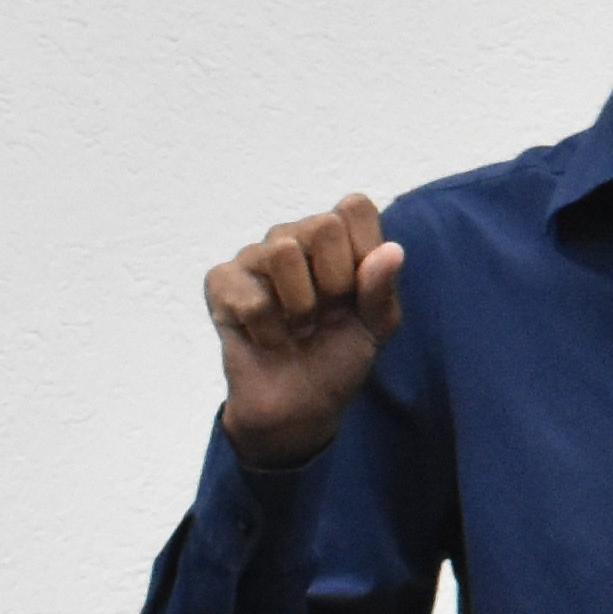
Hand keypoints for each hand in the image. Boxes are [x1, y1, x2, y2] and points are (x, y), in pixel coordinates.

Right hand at [208, 197, 403, 468]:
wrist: (300, 407)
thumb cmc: (339, 356)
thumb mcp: (376, 326)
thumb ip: (382, 288)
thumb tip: (391, 251)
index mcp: (335, 237)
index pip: (354, 207)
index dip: (364, 251)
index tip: (359, 290)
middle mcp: (292, 236)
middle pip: (323, 226)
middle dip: (335, 283)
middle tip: (326, 313)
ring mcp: (253, 257)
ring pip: (282, 252)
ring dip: (300, 307)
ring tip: (298, 326)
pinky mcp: (221, 282)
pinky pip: (251, 296)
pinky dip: (268, 330)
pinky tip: (268, 338)